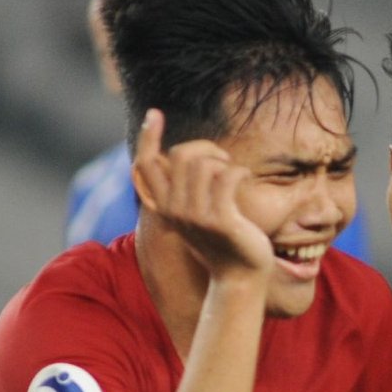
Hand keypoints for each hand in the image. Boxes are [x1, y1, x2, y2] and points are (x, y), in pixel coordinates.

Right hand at [132, 108, 273, 283]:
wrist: (240, 278)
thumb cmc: (222, 242)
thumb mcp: (195, 215)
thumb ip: (183, 191)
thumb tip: (179, 156)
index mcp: (165, 208)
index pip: (145, 166)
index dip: (147, 138)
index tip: (154, 114)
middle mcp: (174, 212)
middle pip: (180, 155)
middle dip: (206, 148)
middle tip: (223, 160)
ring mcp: (196, 217)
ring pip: (204, 164)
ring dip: (224, 161)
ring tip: (234, 173)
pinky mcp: (220, 221)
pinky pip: (228, 177)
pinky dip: (240, 171)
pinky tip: (247, 178)